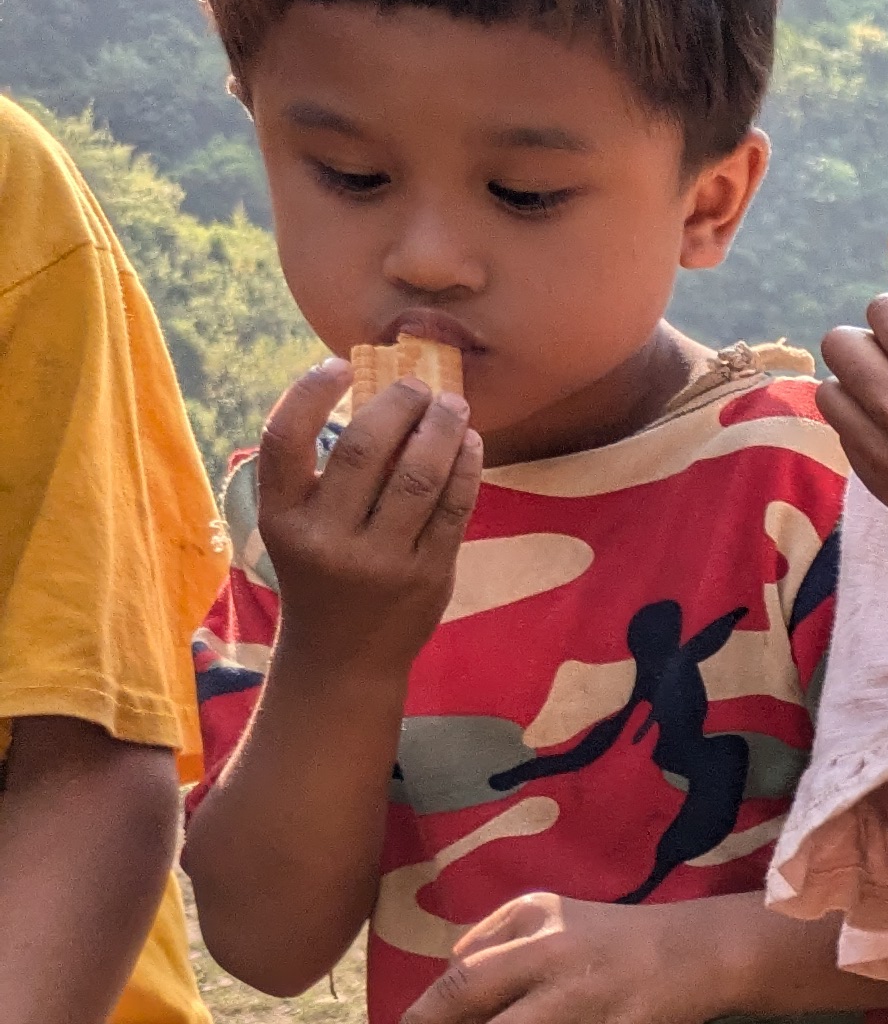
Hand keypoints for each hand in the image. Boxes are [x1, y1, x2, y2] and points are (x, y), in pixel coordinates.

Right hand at [253, 360, 481, 675]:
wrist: (343, 660)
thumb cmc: (319, 575)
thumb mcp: (297, 528)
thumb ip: (322, 474)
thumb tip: (375, 395)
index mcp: (282, 518)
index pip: (284, 437)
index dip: (310, 390)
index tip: (340, 363)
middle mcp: (326, 538)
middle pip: (366, 447)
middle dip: (399, 403)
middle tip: (418, 383)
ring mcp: (379, 560)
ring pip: (419, 474)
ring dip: (441, 428)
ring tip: (452, 405)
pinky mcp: (427, 576)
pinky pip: (453, 507)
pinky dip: (465, 467)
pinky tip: (469, 444)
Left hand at [390, 892, 760, 1023]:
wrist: (697, 952)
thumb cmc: (615, 936)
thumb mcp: (552, 912)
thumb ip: (497, 933)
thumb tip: (449, 967)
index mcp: (532, 927)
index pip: (462, 969)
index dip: (425, 1007)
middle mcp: (551, 958)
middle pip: (470, 997)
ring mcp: (581, 1000)